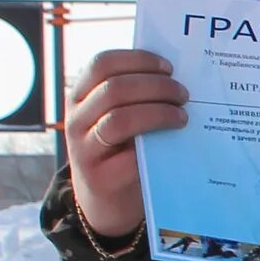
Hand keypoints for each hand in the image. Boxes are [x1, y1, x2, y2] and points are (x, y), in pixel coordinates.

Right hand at [64, 49, 186, 237]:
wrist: (107, 200)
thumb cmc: (122, 149)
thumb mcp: (120, 117)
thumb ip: (135, 97)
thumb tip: (177, 75)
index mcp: (80, 96)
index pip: (102, 64)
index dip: (138, 60)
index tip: (168, 67)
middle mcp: (76, 119)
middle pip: (114, 88)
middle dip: (156, 86)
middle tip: (184, 93)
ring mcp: (83, 149)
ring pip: (120, 119)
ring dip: (158, 113)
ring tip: (183, 116)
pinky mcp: (100, 177)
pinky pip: (130, 157)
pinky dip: (157, 147)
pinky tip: (175, 144)